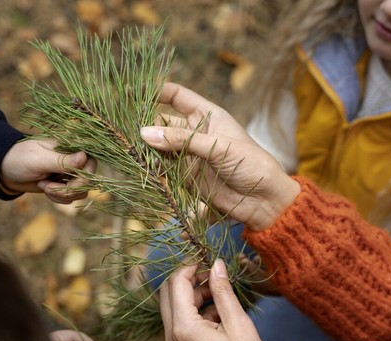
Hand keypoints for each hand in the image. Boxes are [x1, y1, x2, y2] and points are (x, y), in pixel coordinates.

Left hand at [0, 139, 94, 203]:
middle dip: (68, 190)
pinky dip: (58, 198)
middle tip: (47, 187)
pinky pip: (71, 198)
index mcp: (71, 148)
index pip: (91, 164)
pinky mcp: (64, 185)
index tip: (66, 183)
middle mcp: (74, 161)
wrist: (4, 170)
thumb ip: (63, 161)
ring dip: (62, 195)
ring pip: (80, 192)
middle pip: (88, 181)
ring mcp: (69, 174)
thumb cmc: (20, 158)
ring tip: (44, 186)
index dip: (83, 178)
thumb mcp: (40, 160)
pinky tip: (44, 188)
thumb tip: (84, 157)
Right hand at [140, 82, 299, 230]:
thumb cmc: (251, 164)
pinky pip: (164, 169)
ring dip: (147, 148)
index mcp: (208, 115)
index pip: (177, 96)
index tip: (133, 92)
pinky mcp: (187, 177)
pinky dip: (152, 168)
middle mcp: (196, 133)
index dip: (155, 91)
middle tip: (126, 130)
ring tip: (130, 150)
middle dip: (146, 124)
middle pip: (163, 122)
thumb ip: (182, 141)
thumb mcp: (218, 147)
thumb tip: (145, 133)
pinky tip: (142, 168)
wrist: (264, 200)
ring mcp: (190, 155)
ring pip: (160, 147)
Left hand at [160, 259, 278, 340]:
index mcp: (184, 330)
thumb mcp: (239, 324)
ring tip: (221, 300)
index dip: (190, 267)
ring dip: (191, 300)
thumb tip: (216, 264)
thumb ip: (223, 291)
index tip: (208, 262)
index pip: (176, 284)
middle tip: (213, 278)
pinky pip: (179, 330)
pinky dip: (193, 318)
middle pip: (167, 297)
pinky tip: (217, 320)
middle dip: (188, 282)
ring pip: (173, 313)